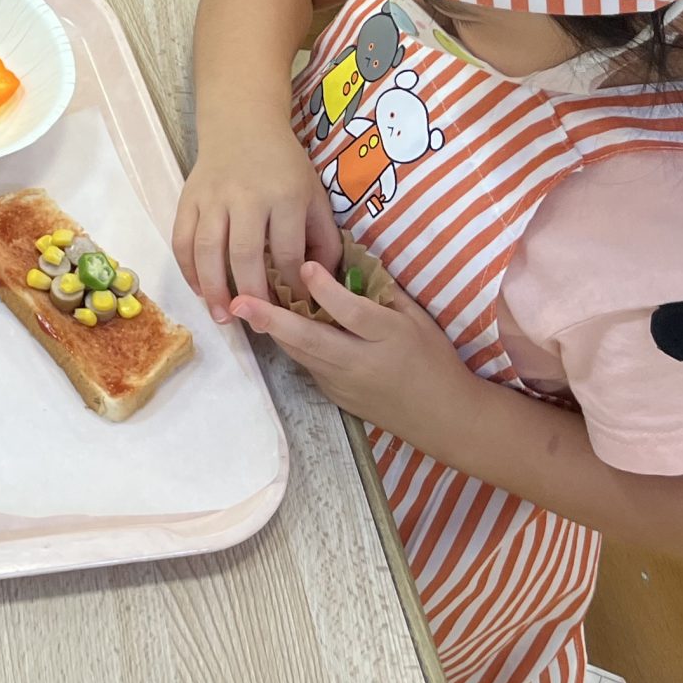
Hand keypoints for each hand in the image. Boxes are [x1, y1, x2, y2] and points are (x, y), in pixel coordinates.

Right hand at [172, 120, 338, 321]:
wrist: (242, 124)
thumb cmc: (284, 165)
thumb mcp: (314, 195)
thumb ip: (323, 238)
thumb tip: (323, 283)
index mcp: (284, 196)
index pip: (287, 253)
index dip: (292, 286)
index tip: (296, 307)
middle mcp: (246, 197)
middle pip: (244, 256)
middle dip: (250, 296)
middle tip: (256, 323)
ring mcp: (212, 197)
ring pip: (208, 250)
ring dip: (213, 288)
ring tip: (222, 316)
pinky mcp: (188, 198)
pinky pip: (182, 239)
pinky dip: (188, 269)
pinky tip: (200, 289)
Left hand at [230, 262, 477, 447]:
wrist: (442, 417)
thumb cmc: (434, 361)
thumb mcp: (419, 320)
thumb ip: (384, 294)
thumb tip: (349, 264)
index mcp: (389, 337)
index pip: (352, 312)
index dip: (327, 290)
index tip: (306, 265)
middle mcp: (361, 362)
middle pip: (311, 338)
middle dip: (272, 319)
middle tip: (239, 302)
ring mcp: (344, 383)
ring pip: (300, 352)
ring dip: (273, 329)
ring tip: (244, 306)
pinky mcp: (335, 395)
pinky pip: (307, 364)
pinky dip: (291, 344)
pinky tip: (276, 326)